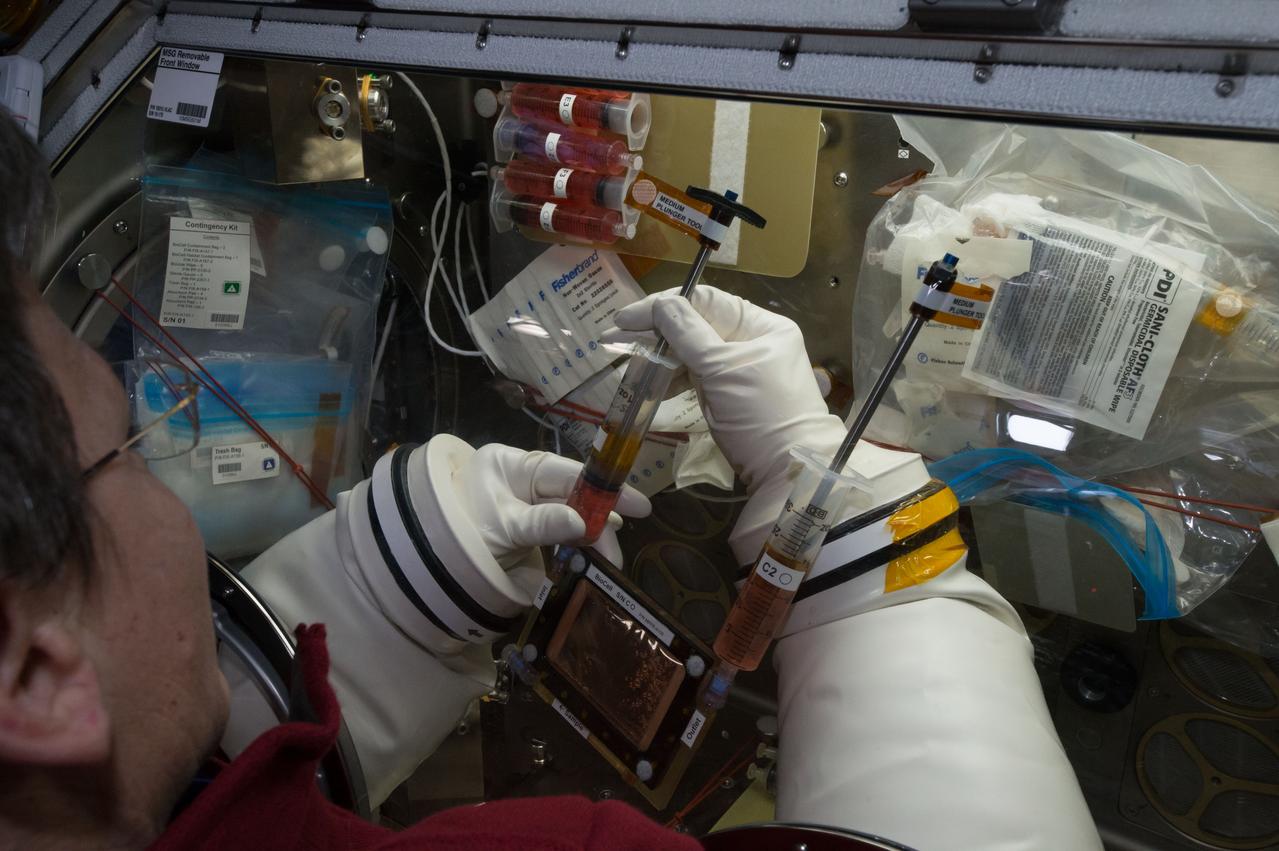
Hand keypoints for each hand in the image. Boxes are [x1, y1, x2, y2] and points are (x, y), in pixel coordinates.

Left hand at [455, 443, 650, 567]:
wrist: (424, 564)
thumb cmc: (457, 532)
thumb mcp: (502, 529)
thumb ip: (543, 524)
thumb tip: (584, 523)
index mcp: (510, 464)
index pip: (565, 472)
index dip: (603, 488)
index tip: (636, 505)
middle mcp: (520, 479)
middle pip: (571, 495)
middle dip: (598, 522)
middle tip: (619, 549)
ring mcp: (523, 504)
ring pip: (569, 516)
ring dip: (590, 539)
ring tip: (607, 562)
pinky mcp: (525, 530)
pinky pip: (558, 534)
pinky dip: (575, 547)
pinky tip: (590, 560)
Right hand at [604, 287, 846, 561]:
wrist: (788, 473)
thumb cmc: (761, 414)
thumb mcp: (723, 370)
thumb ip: (687, 333)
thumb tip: (659, 304)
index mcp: (762, 325)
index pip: (706, 300)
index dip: (663, 305)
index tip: (625, 318)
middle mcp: (753, 341)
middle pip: (696, 324)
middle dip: (655, 331)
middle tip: (614, 338)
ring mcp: (741, 369)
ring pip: (692, 351)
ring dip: (660, 355)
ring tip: (627, 362)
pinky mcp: (729, 395)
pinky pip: (696, 376)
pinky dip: (673, 377)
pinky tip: (651, 382)